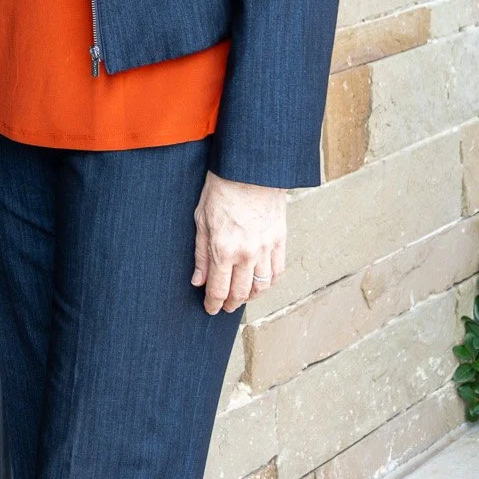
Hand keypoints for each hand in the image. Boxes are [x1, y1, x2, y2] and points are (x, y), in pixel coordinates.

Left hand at [192, 173, 287, 315]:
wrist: (250, 169)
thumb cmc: (221, 189)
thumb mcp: (201, 219)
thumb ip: (200, 254)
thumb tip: (198, 280)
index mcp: (223, 250)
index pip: (218, 289)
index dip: (213, 304)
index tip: (210, 309)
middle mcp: (246, 254)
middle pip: (240, 293)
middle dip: (230, 304)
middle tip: (224, 306)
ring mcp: (266, 248)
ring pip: (261, 286)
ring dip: (250, 296)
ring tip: (242, 297)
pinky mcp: (280, 239)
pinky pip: (277, 271)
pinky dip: (269, 282)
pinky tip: (261, 283)